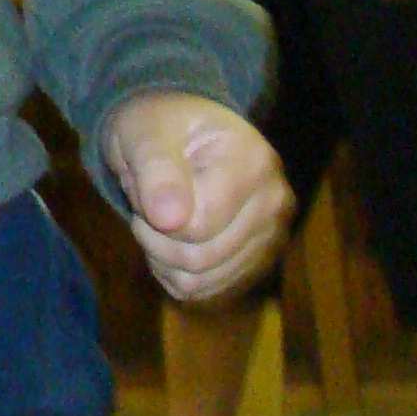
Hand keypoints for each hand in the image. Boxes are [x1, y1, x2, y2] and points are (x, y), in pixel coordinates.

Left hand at [101, 90, 293, 304]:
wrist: (175, 131)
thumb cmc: (157, 125)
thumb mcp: (145, 133)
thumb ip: (157, 170)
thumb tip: (169, 220)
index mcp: (253, 163)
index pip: (197, 226)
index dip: (155, 218)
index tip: (142, 188)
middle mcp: (274, 203)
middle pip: (201, 258)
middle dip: (156, 239)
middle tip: (145, 207)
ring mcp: (270, 235)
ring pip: (202, 281)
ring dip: (163, 259)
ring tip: (159, 221)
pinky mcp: (256, 260)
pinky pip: (206, 291)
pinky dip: (176, 274)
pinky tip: (171, 242)